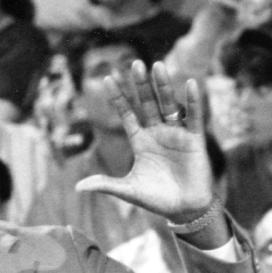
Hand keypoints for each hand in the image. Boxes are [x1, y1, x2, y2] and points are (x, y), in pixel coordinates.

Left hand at [75, 61, 215, 221]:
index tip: (107, 78)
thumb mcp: (127, 190)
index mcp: (140, 142)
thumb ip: (105, 184)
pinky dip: (192, 101)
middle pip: (146, 103)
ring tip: (156, 65)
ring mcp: (176, 134)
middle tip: (134, 63)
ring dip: (163, 86)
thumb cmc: (156, 199)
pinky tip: (189, 84)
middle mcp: (157, 133)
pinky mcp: (194, 140)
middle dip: (140, 85)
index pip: (126, 114)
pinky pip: (194, 117)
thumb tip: (77, 187)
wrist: (184, 209)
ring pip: (168, 104)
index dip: (118, 98)